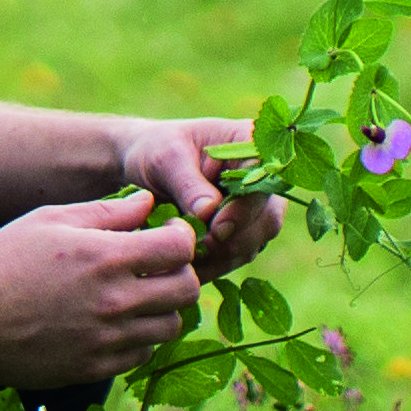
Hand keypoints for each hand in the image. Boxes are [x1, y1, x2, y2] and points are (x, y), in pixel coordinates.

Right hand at [0, 192, 200, 389]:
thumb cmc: (3, 261)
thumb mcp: (49, 220)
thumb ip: (106, 212)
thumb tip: (148, 203)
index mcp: (105, 257)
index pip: (181, 248)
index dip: (181, 237)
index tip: (166, 235)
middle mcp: (114, 301)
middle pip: (187, 290)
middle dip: (180, 272)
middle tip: (158, 266)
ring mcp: (107, 339)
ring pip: (171, 326)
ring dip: (162, 307)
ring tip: (137, 295)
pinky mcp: (95, 367)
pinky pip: (143, 354)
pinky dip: (140, 337)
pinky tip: (116, 322)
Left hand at [112, 116, 284, 278]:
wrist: (143, 167)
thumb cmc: (155, 151)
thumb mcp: (164, 159)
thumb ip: (188, 184)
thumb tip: (209, 213)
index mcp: (249, 143)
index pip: (263, 181)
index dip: (244, 210)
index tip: (216, 229)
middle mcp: (261, 178)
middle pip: (268, 218)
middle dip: (234, 240)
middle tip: (198, 250)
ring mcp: (255, 208)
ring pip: (254, 243)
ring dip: (222, 258)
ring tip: (185, 259)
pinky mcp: (242, 232)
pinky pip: (237, 257)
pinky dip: (214, 266)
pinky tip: (187, 266)